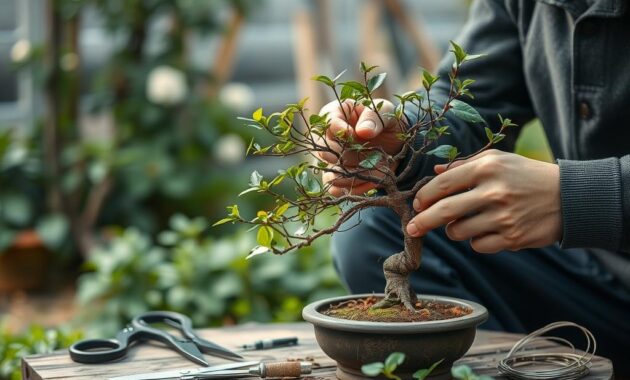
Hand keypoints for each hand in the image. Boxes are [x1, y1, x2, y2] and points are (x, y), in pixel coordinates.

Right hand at [315, 99, 401, 195]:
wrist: (396, 143)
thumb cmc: (388, 122)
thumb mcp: (386, 113)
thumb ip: (374, 117)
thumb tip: (363, 131)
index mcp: (336, 114)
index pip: (327, 123)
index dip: (341, 132)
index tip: (357, 136)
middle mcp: (327, 138)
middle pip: (323, 151)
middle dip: (346, 157)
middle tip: (366, 157)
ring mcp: (331, 159)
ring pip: (329, 173)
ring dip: (352, 175)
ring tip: (373, 170)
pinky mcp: (338, 176)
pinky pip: (335, 189)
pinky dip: (353, 189)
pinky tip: (371, 182)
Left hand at [406, 150, 561, 252]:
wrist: (569, 198)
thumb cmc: (526, 175)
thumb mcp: (498, 160)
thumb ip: (465, 165)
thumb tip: (434, 172)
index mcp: (487, 168)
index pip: (443, 184)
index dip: (425, 196)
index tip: (417, 205)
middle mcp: (493, 192)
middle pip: (444, 211)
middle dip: (422, 222)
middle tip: (412, 228)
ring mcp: (503, 217)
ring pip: (458, 232)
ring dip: (455, 230)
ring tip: (467, 221)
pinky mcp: (512, 238)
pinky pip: (478, 246)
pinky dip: (476, 241)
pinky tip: (488, 230)